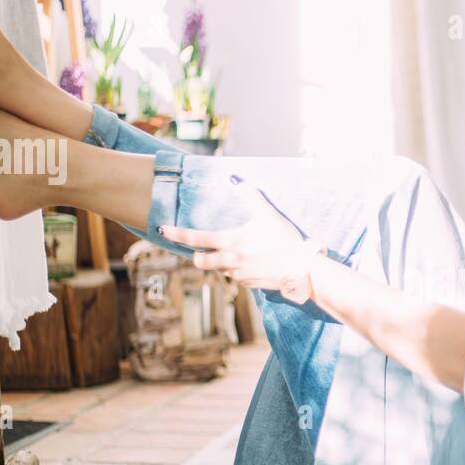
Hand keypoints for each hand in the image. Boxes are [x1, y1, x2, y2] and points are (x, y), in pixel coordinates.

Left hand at [158, 183, 317, 294]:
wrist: (301, 269)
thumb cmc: (284, 240)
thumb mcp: (267, 214)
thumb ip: (250, 196)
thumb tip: (235, 180)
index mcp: (230, 241)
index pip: (195, 239)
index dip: (176, 234)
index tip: (163, 230)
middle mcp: (229, 260)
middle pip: (200, 261)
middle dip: (197, 255)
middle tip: (201, 249)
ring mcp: (238, 274)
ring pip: (218, 269)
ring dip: (219, 262)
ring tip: (235, 253)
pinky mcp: (248, 284)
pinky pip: (235, 276)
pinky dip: (236, 269)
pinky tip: (251, 262)